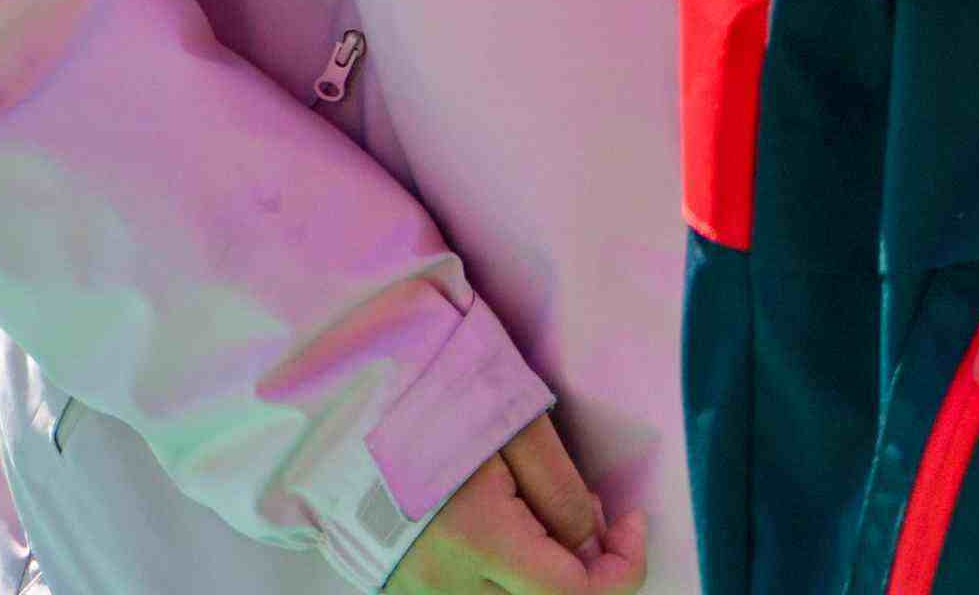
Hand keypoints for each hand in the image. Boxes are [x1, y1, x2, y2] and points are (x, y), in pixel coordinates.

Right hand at [396, 417, 633, 594]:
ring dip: (546, 578)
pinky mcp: (403, 591)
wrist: (346, 408)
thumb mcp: (516, 429)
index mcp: (477, 541)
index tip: (632, 521)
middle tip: (590, 513)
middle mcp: (444, 586)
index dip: (622, 567)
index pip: (573, 594)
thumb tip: (594, 548)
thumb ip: (561, 494)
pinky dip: (508, 580)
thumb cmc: (434, 402)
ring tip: (543, 520)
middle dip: (588, 572)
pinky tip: (510, 536)